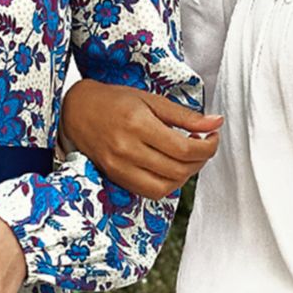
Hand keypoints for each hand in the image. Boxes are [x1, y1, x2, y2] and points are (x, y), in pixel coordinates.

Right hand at [62, 78, 221, 199]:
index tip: (213, 137)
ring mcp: (120, 167)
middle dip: (200, 161)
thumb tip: (216, 122)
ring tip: (188, 158)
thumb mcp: (150, 99)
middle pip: (178, 169)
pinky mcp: (116, 178)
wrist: (76, 111)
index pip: (184, 149)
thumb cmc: (114, 101)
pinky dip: (168, 185)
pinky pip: (150, 192)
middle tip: (203, 146)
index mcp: (138, 124)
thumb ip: (184, 115)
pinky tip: (170, 168)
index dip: (207, 147)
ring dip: (186, 175)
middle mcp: (127, 149)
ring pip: (166, 186)